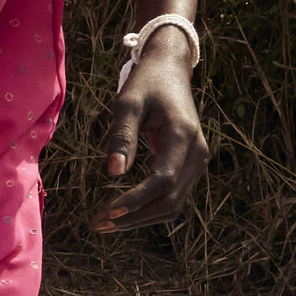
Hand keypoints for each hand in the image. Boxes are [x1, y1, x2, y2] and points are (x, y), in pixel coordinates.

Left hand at [92, 37, 207, 231]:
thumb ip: (121, 137)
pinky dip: (150, 208)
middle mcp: (198, 153)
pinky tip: (123, 212)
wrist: (171, 71)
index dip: (135, 201)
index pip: (162, 181)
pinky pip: (174, 196)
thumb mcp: (127, 104)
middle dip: (134, 217)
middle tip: (97, 224)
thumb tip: (113, 173)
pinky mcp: (191, 165)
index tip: (107, 212)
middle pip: (170, 200)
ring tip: (105, 223)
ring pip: (174, 204)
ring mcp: (198, 161)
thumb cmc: (145, 85)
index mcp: (183, 136)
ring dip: (141, 218)